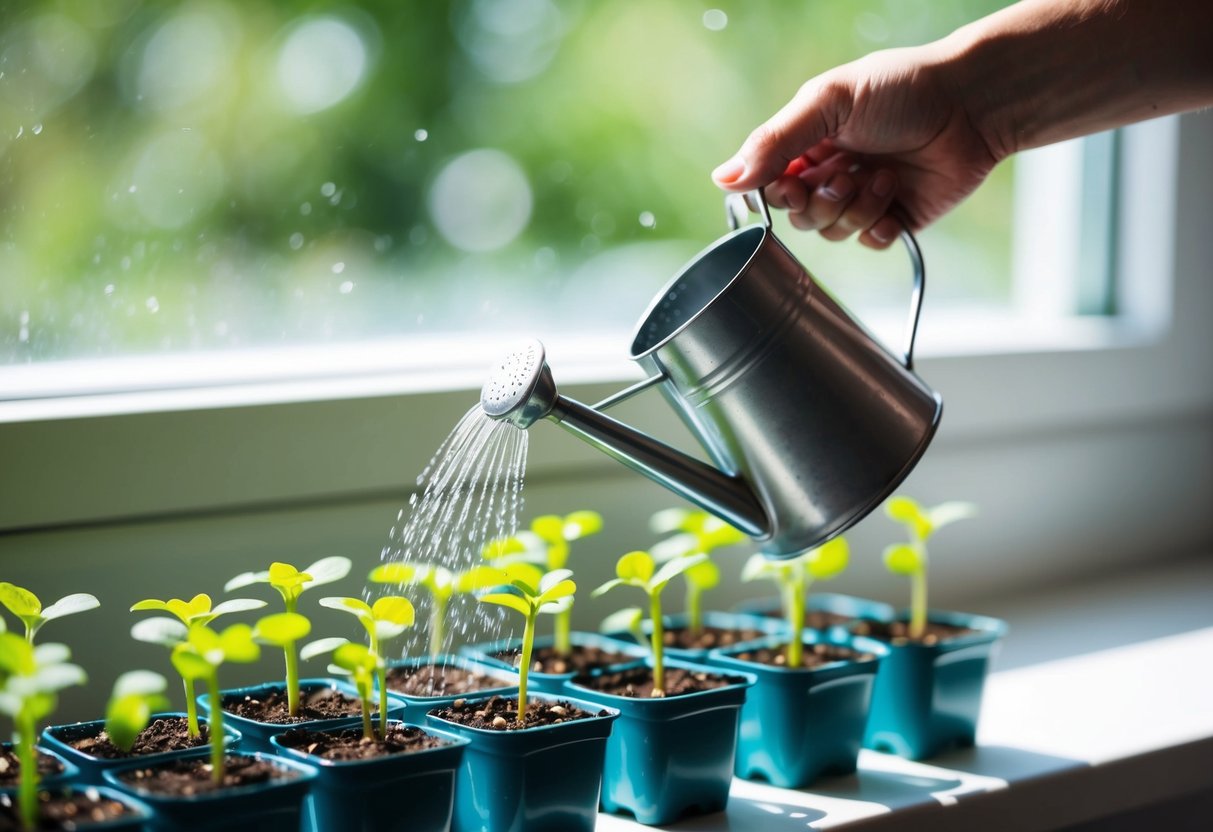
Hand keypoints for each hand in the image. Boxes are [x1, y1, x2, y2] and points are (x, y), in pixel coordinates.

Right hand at [711, 45, 1001, 248]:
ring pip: (832, 234)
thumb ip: (774, 141)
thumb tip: (722, 178)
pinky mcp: (894, 218)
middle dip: (823, 202)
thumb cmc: (903, 88)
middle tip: (848, 175)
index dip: (779, 194)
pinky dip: (879, 228)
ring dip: (857, 209)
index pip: (770, 185)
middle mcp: (830, 172)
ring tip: (884, 175)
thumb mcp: (828, 102)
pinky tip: (895, 198)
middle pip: (800, 217)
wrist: (972, 104)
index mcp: (808, 142)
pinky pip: (869, 244)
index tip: (796, 183)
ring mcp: (862, 198)